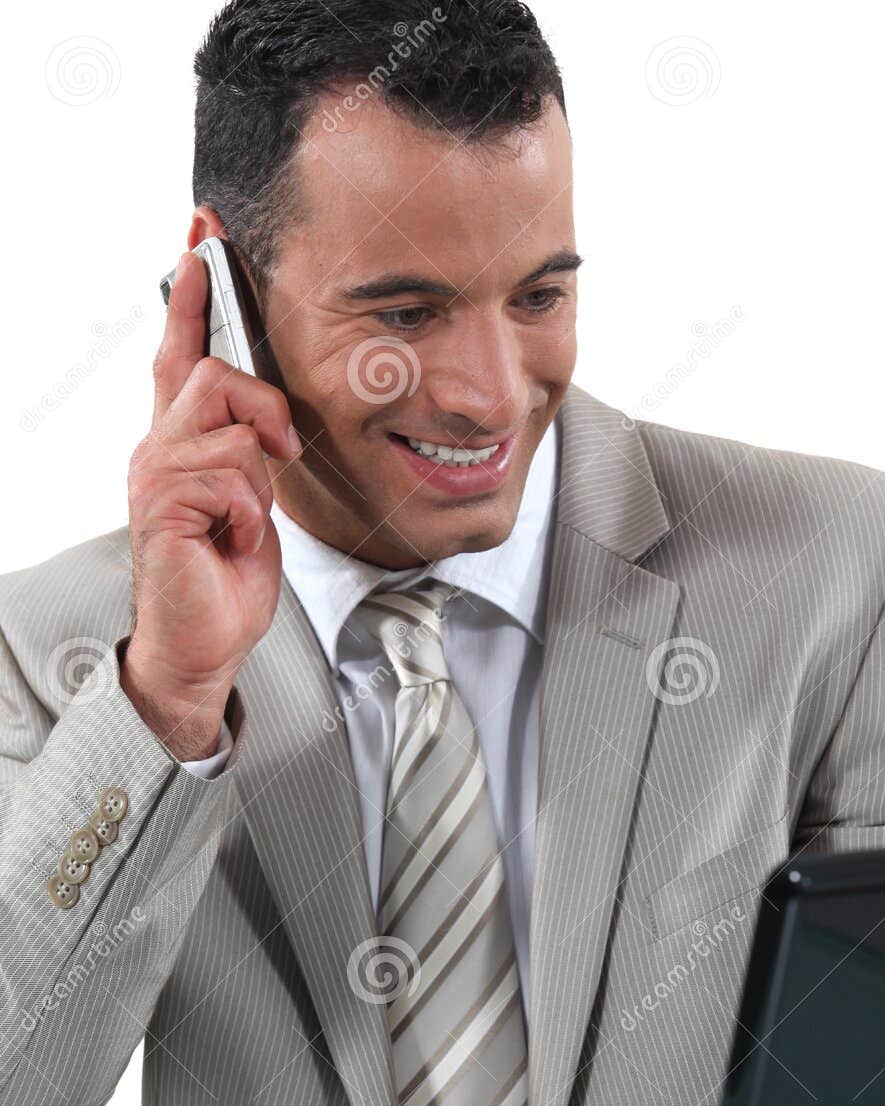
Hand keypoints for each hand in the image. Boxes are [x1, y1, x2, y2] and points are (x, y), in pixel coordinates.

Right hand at [122, 249, 302, 759]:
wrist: (203, 644)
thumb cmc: (224, 578)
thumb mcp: (252, 501)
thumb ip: (252, 451)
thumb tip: (272, 423)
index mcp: (180, 442)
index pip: (181, 352)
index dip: (193, 294)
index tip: (202, 234)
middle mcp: (157, 449)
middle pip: (213, 374)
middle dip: (264, 406)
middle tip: (282, 450)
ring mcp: (153, 476)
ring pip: (228, 428)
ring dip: (257, 479)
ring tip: (246, 520)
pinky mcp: (160, 507)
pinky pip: (230, 478)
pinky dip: (250, 517)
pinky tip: (234, 544)